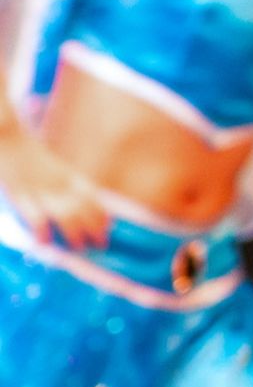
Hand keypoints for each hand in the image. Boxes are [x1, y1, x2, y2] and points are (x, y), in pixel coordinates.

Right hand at [2, 135, 114, 249]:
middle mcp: (61, 184)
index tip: (108, 227)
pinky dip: (42, 230)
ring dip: (74, 234)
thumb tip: (78, 202)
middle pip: (83, 210)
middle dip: (94, 229)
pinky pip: (35, 216)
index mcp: (70, 175)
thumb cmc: (30, 155)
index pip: (93, 198)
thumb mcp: (55, 167)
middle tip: (100, 244)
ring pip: (65, 216)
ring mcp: (42, 190)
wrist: (9, 139)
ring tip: (79, 247)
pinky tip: (45, 242)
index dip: (101, 214)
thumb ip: (66, 183)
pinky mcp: (22, 195)